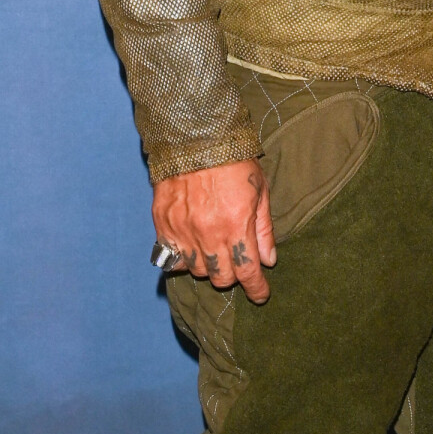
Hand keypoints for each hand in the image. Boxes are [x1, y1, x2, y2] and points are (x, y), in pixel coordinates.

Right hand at [152, 159, 276, 302]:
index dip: (256, 288)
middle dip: (234, 277)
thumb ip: (263, 229)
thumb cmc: (234, 162)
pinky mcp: (163, 226)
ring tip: (216, 253)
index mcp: (236, 225)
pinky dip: (183, 259)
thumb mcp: (260, 191)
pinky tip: (192, 249)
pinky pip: (172, 258)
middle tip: (239, 266)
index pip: (247, 271)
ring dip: (209, 267)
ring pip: (196, 270)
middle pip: (221, 277)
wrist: (195, 139)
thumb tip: (269, 260)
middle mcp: (208, 234)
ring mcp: (182, 232)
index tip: (261, 295)